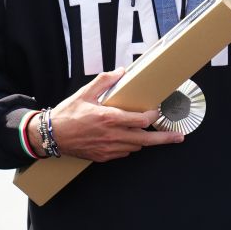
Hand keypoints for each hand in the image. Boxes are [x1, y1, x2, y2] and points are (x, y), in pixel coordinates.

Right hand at [32, 69, 183, 162]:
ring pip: (136, 147)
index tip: (156, 111)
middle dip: (165, 138)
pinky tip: (128, 139)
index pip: (141, 120)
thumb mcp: (85, 92)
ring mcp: (109, 149)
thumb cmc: (68, 114)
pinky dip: (130, 146)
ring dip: (144, 140)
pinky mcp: (104, 157)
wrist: (52, 136)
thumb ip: (105, 81)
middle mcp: (112, 136)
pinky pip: (124, 153)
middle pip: (146, 139)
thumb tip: (121, 72)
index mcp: (109, 118)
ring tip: (152, 134)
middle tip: (179, 137)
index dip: (152, 115)